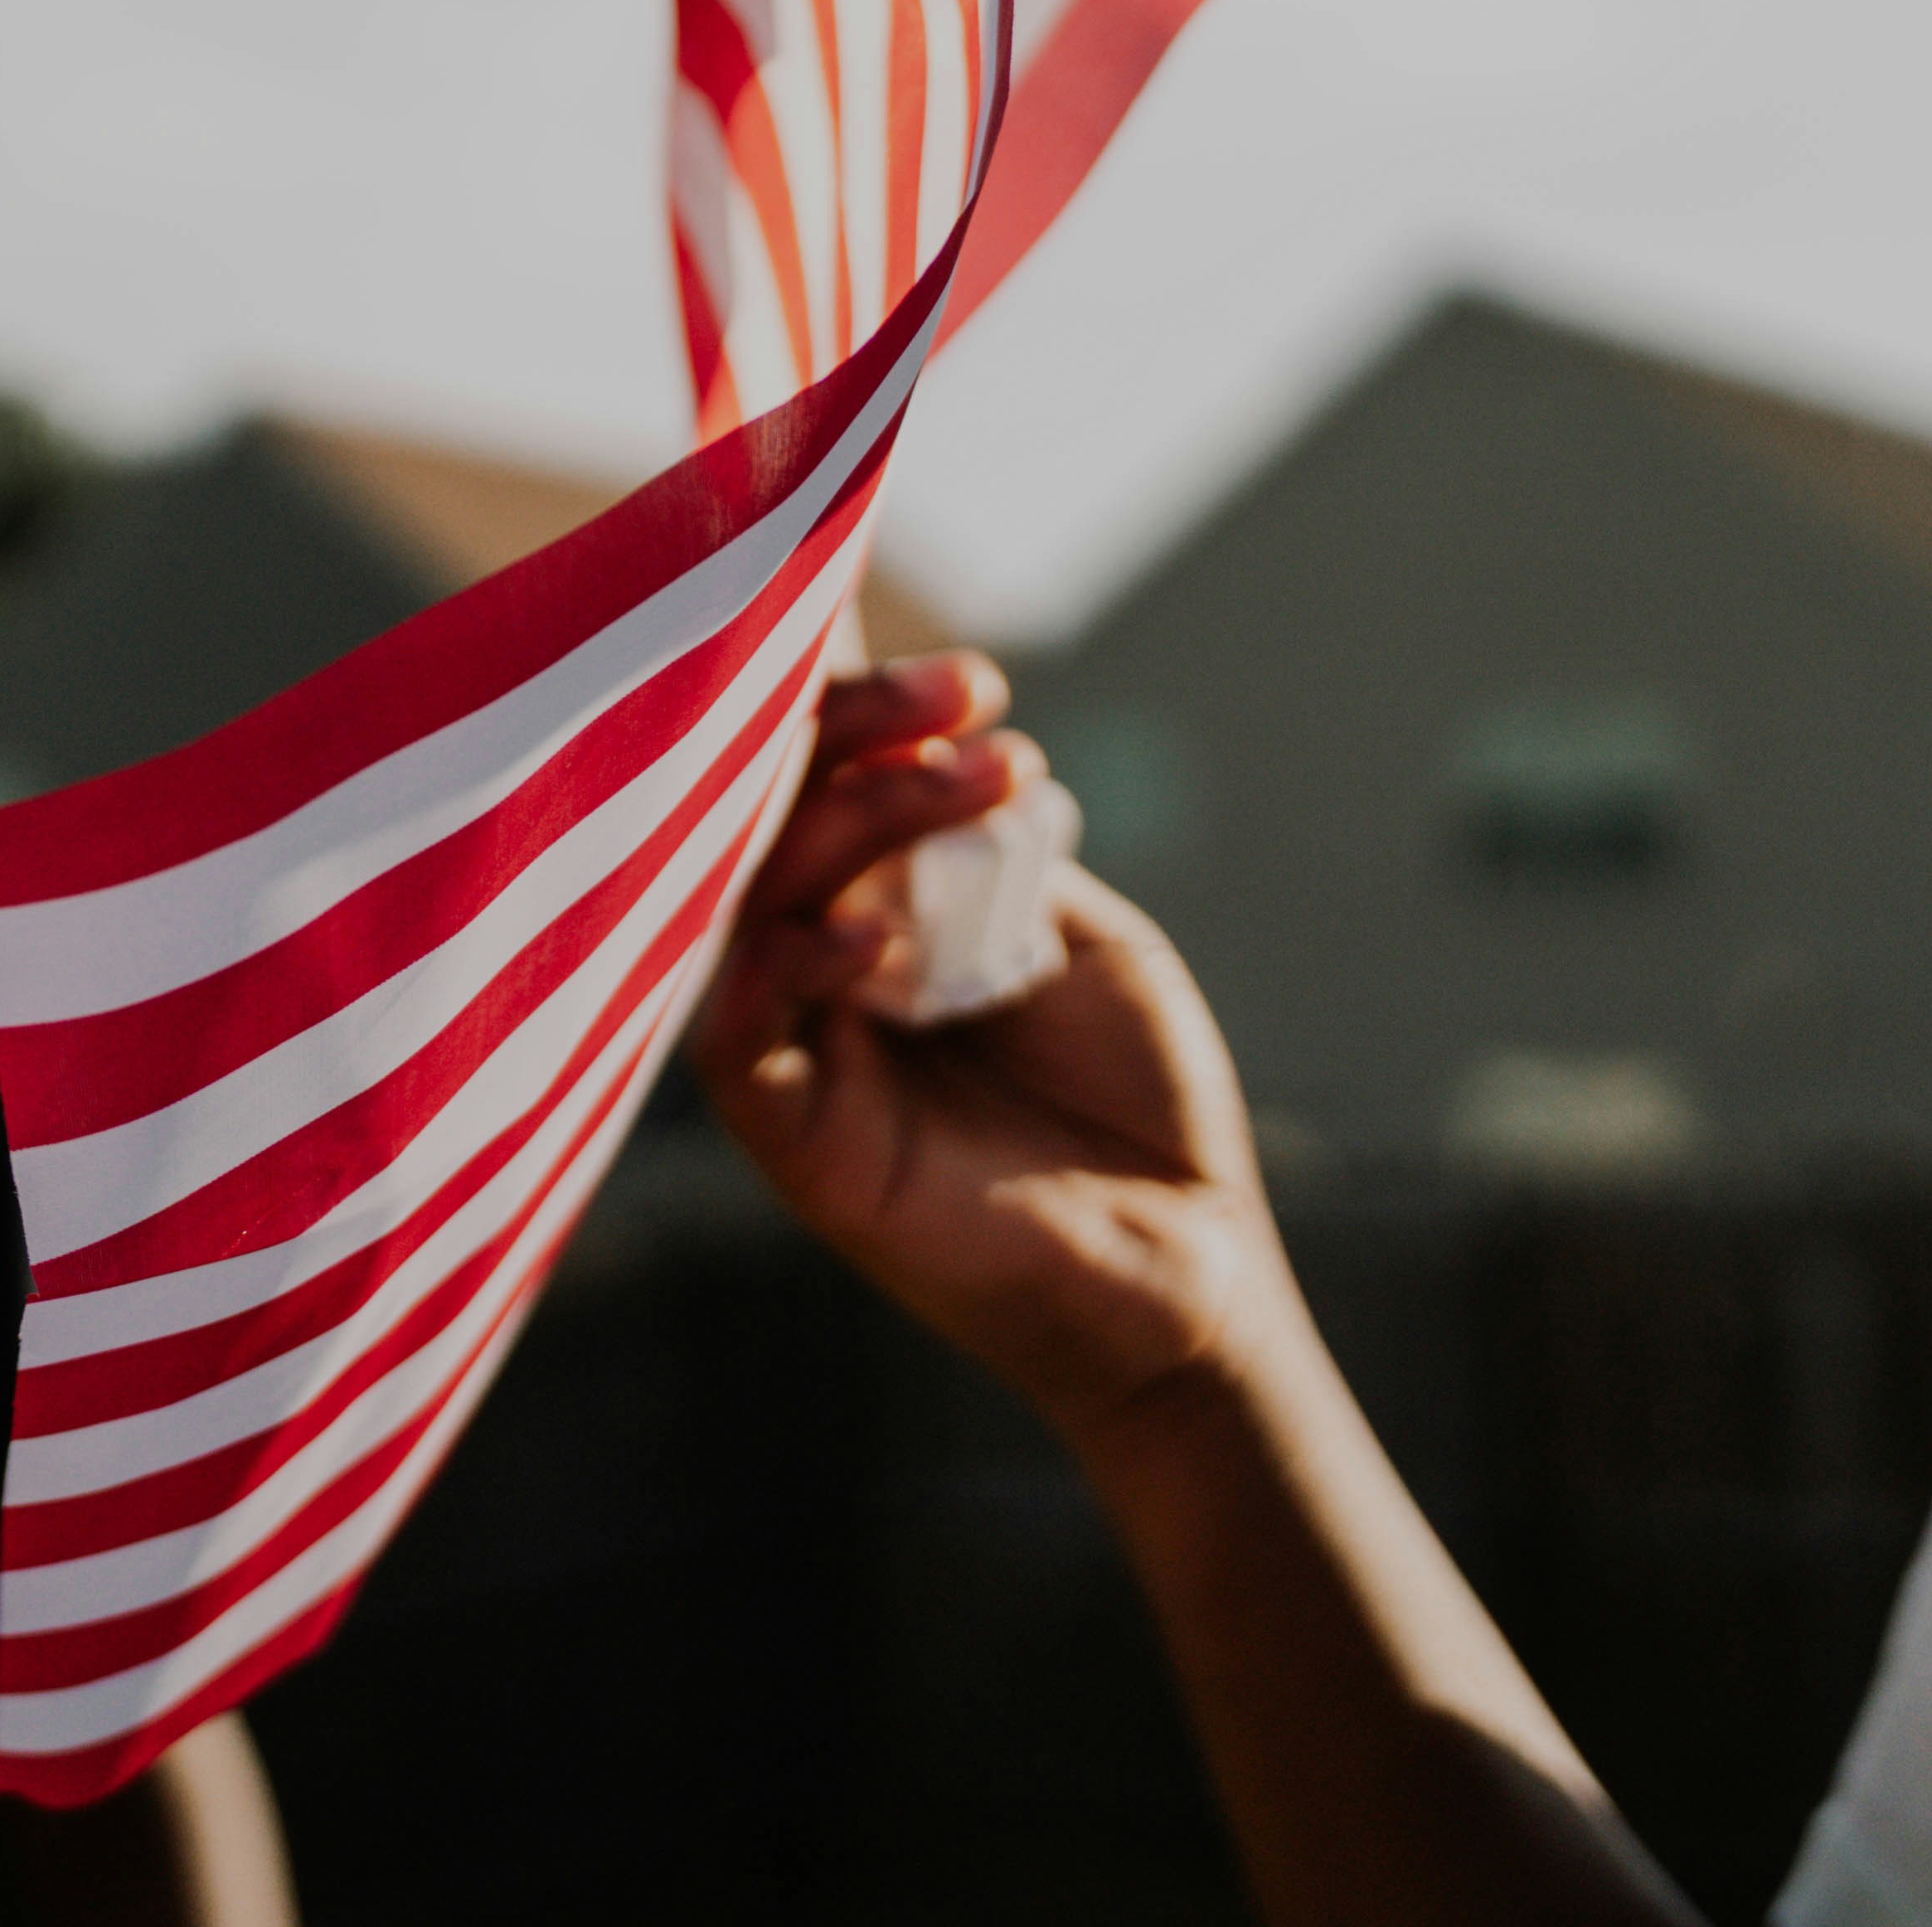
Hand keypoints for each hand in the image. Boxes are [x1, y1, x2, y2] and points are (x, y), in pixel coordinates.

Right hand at [698, 652, 1307, 1443]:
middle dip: (857, 731)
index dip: (859, 709)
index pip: (829, 789)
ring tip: (974, 778)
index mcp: (880, 914)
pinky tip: (871, 939)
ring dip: (854, 820)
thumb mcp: (1081, 940)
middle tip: (960, 693)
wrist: (1191, 1263)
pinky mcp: (797, 1143)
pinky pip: (740, 1041)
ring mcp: (804, 1053)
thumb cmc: (1137, 1103)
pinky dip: (791, 967)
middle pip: (777, 820)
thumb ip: (993, 859)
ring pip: (757, 904)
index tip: (954, 668)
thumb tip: (937, 753)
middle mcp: (823, 970)